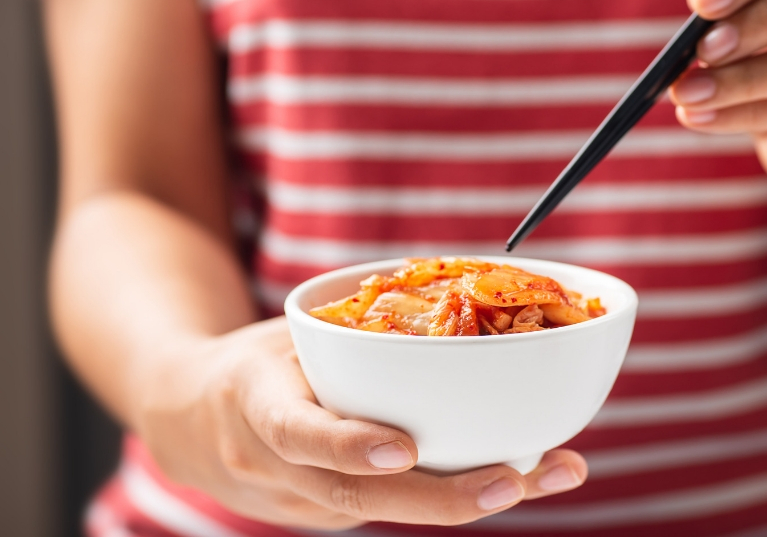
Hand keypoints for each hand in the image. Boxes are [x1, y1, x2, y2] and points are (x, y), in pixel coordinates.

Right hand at [134, 317, 587, 528]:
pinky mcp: (330, 517)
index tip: (403, 451)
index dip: (348, 446)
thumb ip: (348, 332)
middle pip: (357, 498)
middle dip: (442, 497)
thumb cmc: (255, 364)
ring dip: (471, 497)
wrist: (185, 423)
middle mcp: (276, 470)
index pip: (299, 436)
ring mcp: (303, 504)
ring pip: (388, 511)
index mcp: (256, 410)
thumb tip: (452, 285)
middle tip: (514, 480)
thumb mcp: (286, 336)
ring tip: (549, 475)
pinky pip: (394, 507)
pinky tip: (521, 474)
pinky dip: (456, 493)